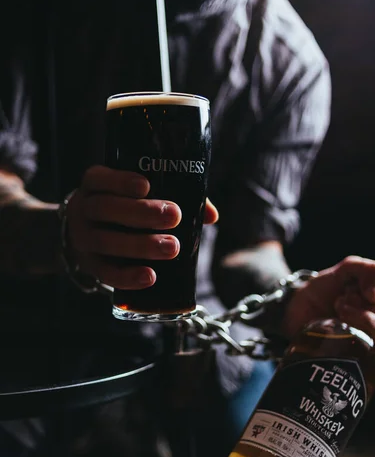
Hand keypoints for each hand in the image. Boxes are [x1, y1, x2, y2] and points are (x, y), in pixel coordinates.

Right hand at [66, 165, 218, 289]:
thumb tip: (210, 215)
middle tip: (174, 216)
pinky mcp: (90, 266)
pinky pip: (106, 273)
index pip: (99, 179)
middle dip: (141, 212)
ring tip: (172, 247)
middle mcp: (83, 210)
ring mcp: (83, 240)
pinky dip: (128, 277)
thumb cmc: (122, 209)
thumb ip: (173, 196)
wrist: (84, 236)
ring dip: (140, 245)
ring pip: (106, 241)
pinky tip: (150, 277)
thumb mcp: (135, 196)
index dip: (120, 181)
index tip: (147, 185)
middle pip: (105, 209)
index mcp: (94, 185)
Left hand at [281, 256, 374, 385]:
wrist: (294, 309)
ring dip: (364, 324)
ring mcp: (369, 345)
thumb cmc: (323, 290)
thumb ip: (367, 270)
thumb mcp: (345, 270)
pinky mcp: (355, 361)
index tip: (359, 290)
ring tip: (339, 313)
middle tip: (339, 302)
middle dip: (366, 309)